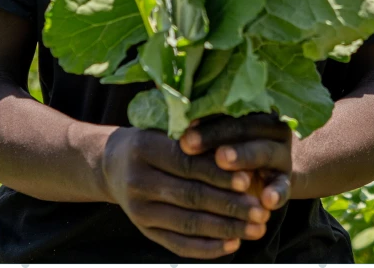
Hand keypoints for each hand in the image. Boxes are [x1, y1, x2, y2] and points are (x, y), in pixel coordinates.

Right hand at [101, 125, 271, 259]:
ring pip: (188, 223)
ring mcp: (138, 210)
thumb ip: (195, 135)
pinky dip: (207, 248)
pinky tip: (232, 244)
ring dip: (226, 229)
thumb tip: (237, 145)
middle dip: (230, 205)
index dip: (218, 173)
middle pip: (190, 196)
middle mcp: (137, 180)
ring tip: (256, 229)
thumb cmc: (151, 138)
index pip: (186, 163)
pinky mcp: (144, 230)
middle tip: (261, 211)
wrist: (112, 164)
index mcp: (144, 147)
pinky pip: (178, 245)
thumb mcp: (165, 127)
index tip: (249, 179)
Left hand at [179, 112, 292, 212]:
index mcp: (254, 108)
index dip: (203, 118)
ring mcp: (281, 154)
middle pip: (244, 127)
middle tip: (188, 143)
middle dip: (214, 136)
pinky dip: (277, 193)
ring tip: (221, 160)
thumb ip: (203, 121)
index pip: (228, 108)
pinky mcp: (286, 180)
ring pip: (263, 152)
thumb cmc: (231, 144)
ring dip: (242, 156)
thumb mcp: (220, 131)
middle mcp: (272, 127)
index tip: (179, 128)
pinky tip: (266, 200)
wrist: (269, 170)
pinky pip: (284, 186)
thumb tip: (168, 108)